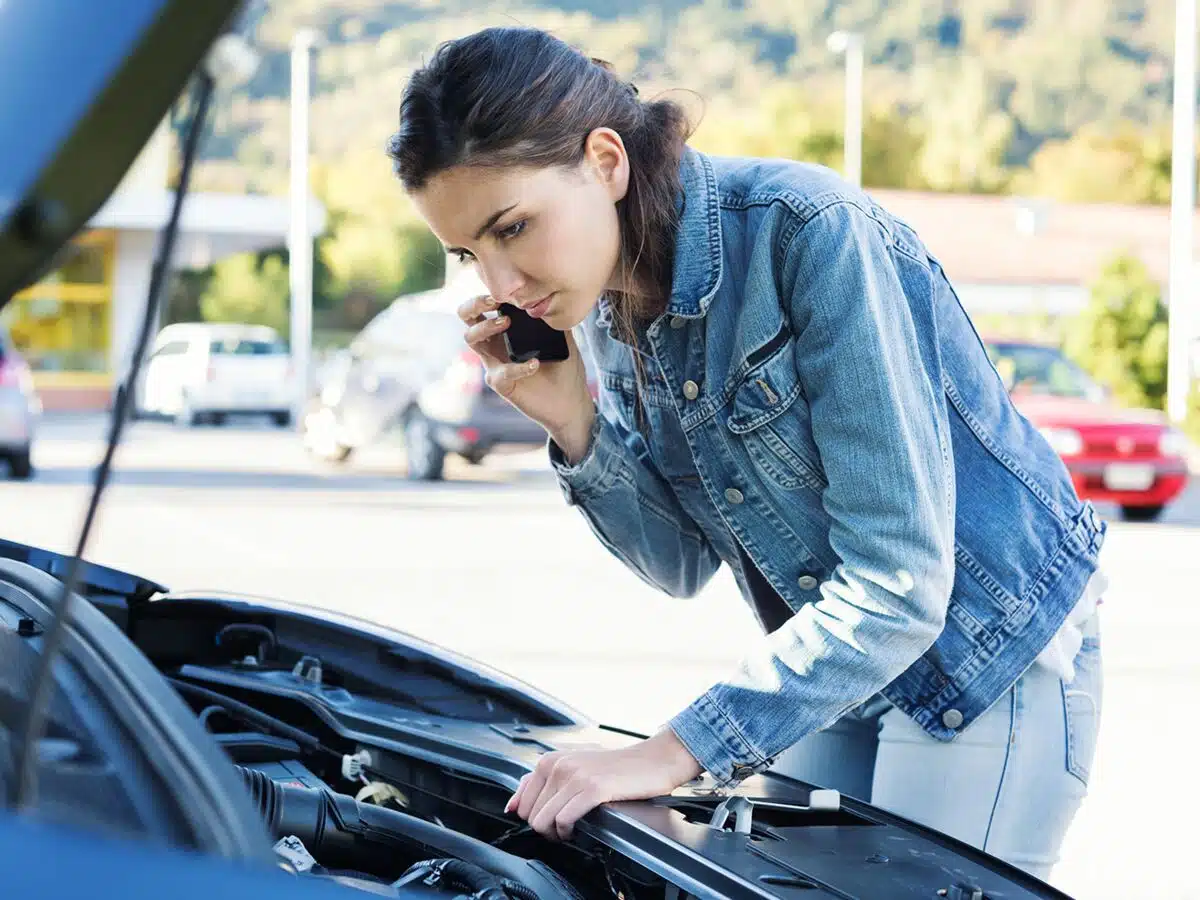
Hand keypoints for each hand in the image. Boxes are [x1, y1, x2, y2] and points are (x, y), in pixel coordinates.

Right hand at [458, 293, 593, 447]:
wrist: (571, 402)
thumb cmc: (565, 368)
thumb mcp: (563, 336)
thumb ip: (553, 315)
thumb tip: (550, 292)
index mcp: (507, 330)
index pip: (484, 306)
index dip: (486, 293)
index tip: (504, 289)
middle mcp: (496, 344)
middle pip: (466, 318)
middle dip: (474, 305)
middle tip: (494, 302)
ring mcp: (496, 364)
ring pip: (471, 340)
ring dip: (486, 327)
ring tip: (508, 323)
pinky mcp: (502, 385)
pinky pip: (499, 374)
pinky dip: (517, 367)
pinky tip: (534, 364)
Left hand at [504, 729, 702, 840]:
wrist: (652, 761)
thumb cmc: (615, 767)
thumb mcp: (573, 767)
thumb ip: (539, 783)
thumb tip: (511, 805)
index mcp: (550, 760)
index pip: (520, 803)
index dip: (534, 819)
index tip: (551, 821)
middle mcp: (558, 765)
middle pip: (531, 815)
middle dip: (546, 829)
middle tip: (565, 828)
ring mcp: (574, 776)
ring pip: (543, 820)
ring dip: (556, 833)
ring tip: (571, 829)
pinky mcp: (592, 788)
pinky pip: (564, 820)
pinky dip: (568, 831)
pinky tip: (579, 828)